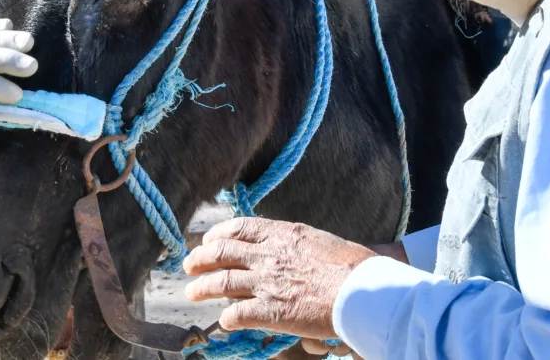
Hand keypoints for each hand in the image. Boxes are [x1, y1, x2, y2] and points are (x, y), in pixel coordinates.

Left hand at [182, 218, 376, 340]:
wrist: (360, 291)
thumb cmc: (352, 266)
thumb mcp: (319, 241)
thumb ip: (296, 243)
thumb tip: (288, 246)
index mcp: (281, 233)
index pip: (238, 227)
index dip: (217, 234)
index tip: (208, 240)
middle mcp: (267, 255)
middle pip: (220, 253)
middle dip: (199, 258)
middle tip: (189, 265)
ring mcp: (265, 283)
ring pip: (220, 283)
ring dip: (201, 288)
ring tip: (191, 292)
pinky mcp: (268, 311)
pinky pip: (236, 314)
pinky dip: (226, 319)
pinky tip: (224, 322)